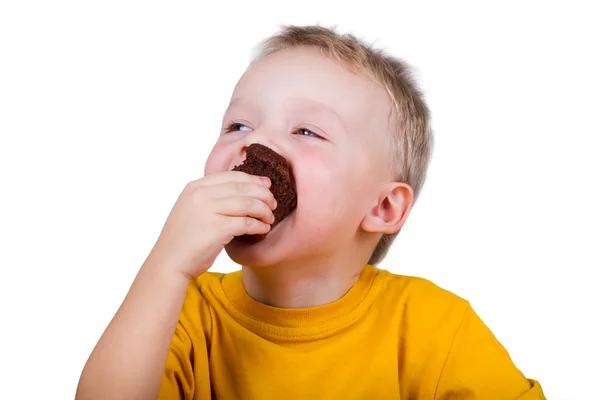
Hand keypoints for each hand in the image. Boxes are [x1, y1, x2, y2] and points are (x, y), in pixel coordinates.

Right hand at [147, 171, 275, 278]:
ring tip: (270, 218)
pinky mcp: (217, 228)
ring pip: (248, 203)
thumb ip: (210, 198)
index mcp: (195, 187)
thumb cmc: (184, 240)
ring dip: (264, 210)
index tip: (267, 186)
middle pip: (243, 188)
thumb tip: (243, 191)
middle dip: (263, 195)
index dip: (253, 180)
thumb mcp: (192, 209)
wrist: (169, 263)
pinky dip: (259, 225)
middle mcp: (200, 194)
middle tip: (273, 203)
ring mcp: (208, 210)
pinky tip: (263, 229)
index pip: (232, 176)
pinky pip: (247, 223)